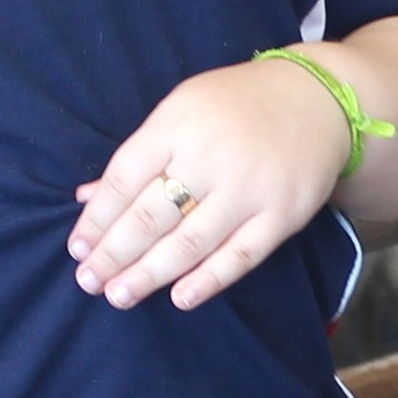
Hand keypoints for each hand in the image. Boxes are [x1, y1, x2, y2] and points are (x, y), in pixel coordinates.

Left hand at [71, 55, 354, 311]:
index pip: (124, 179)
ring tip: (120, 296)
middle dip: (115, 254)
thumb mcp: (180, 113)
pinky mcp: (282, 215)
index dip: (97, 219)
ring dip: (149, 274)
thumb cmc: (235, 108)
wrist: (319, 101)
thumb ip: (138, 157)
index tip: (78, 250)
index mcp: (177, 123)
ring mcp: (249, 188)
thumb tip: (84, 199)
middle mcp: (210, 156)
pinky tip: (179, 297)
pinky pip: (240, 255)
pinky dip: (208, 280)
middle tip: (90, 283)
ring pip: (189, 242)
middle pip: (151, 215)